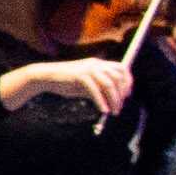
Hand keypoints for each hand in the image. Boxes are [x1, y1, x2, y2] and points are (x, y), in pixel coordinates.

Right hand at [5, 55, 132, 119]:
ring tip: (113, 111)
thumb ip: (100, 88)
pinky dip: (101, 102)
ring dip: (114, 99)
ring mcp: (87, 69)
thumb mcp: (87, 84)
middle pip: (117, 77)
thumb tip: (114, 100)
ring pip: (108, 84)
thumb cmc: (67, 82)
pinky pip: (95, 90)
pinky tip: (103, 110)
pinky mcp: (79, 76)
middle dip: (121, 93)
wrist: (47, 76)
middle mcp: (96, 64)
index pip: (121, 67)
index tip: (127, 95)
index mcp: (99, 63)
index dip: (128, 81)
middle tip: (120, 107)